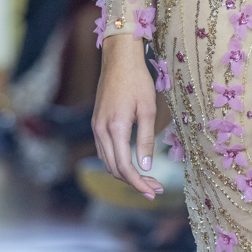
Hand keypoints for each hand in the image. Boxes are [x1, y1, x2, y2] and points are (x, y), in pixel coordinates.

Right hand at [92, 33, 163, 199]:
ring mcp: (96, 127)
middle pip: (114, 169)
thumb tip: (146, 166)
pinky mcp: (97, 122)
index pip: (124, 167)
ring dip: (125, 174)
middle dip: (134, 182)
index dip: (138, 183)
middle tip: (155, 188)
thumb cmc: (137, 80)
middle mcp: (101, 131)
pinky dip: (117, 162)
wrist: (118, 59)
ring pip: (107, 161)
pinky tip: (131, 162)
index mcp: (115, 128)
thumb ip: (146, 139)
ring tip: (147, 179)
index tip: (153, 192)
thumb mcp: (147, 109)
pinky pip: (104, 150)